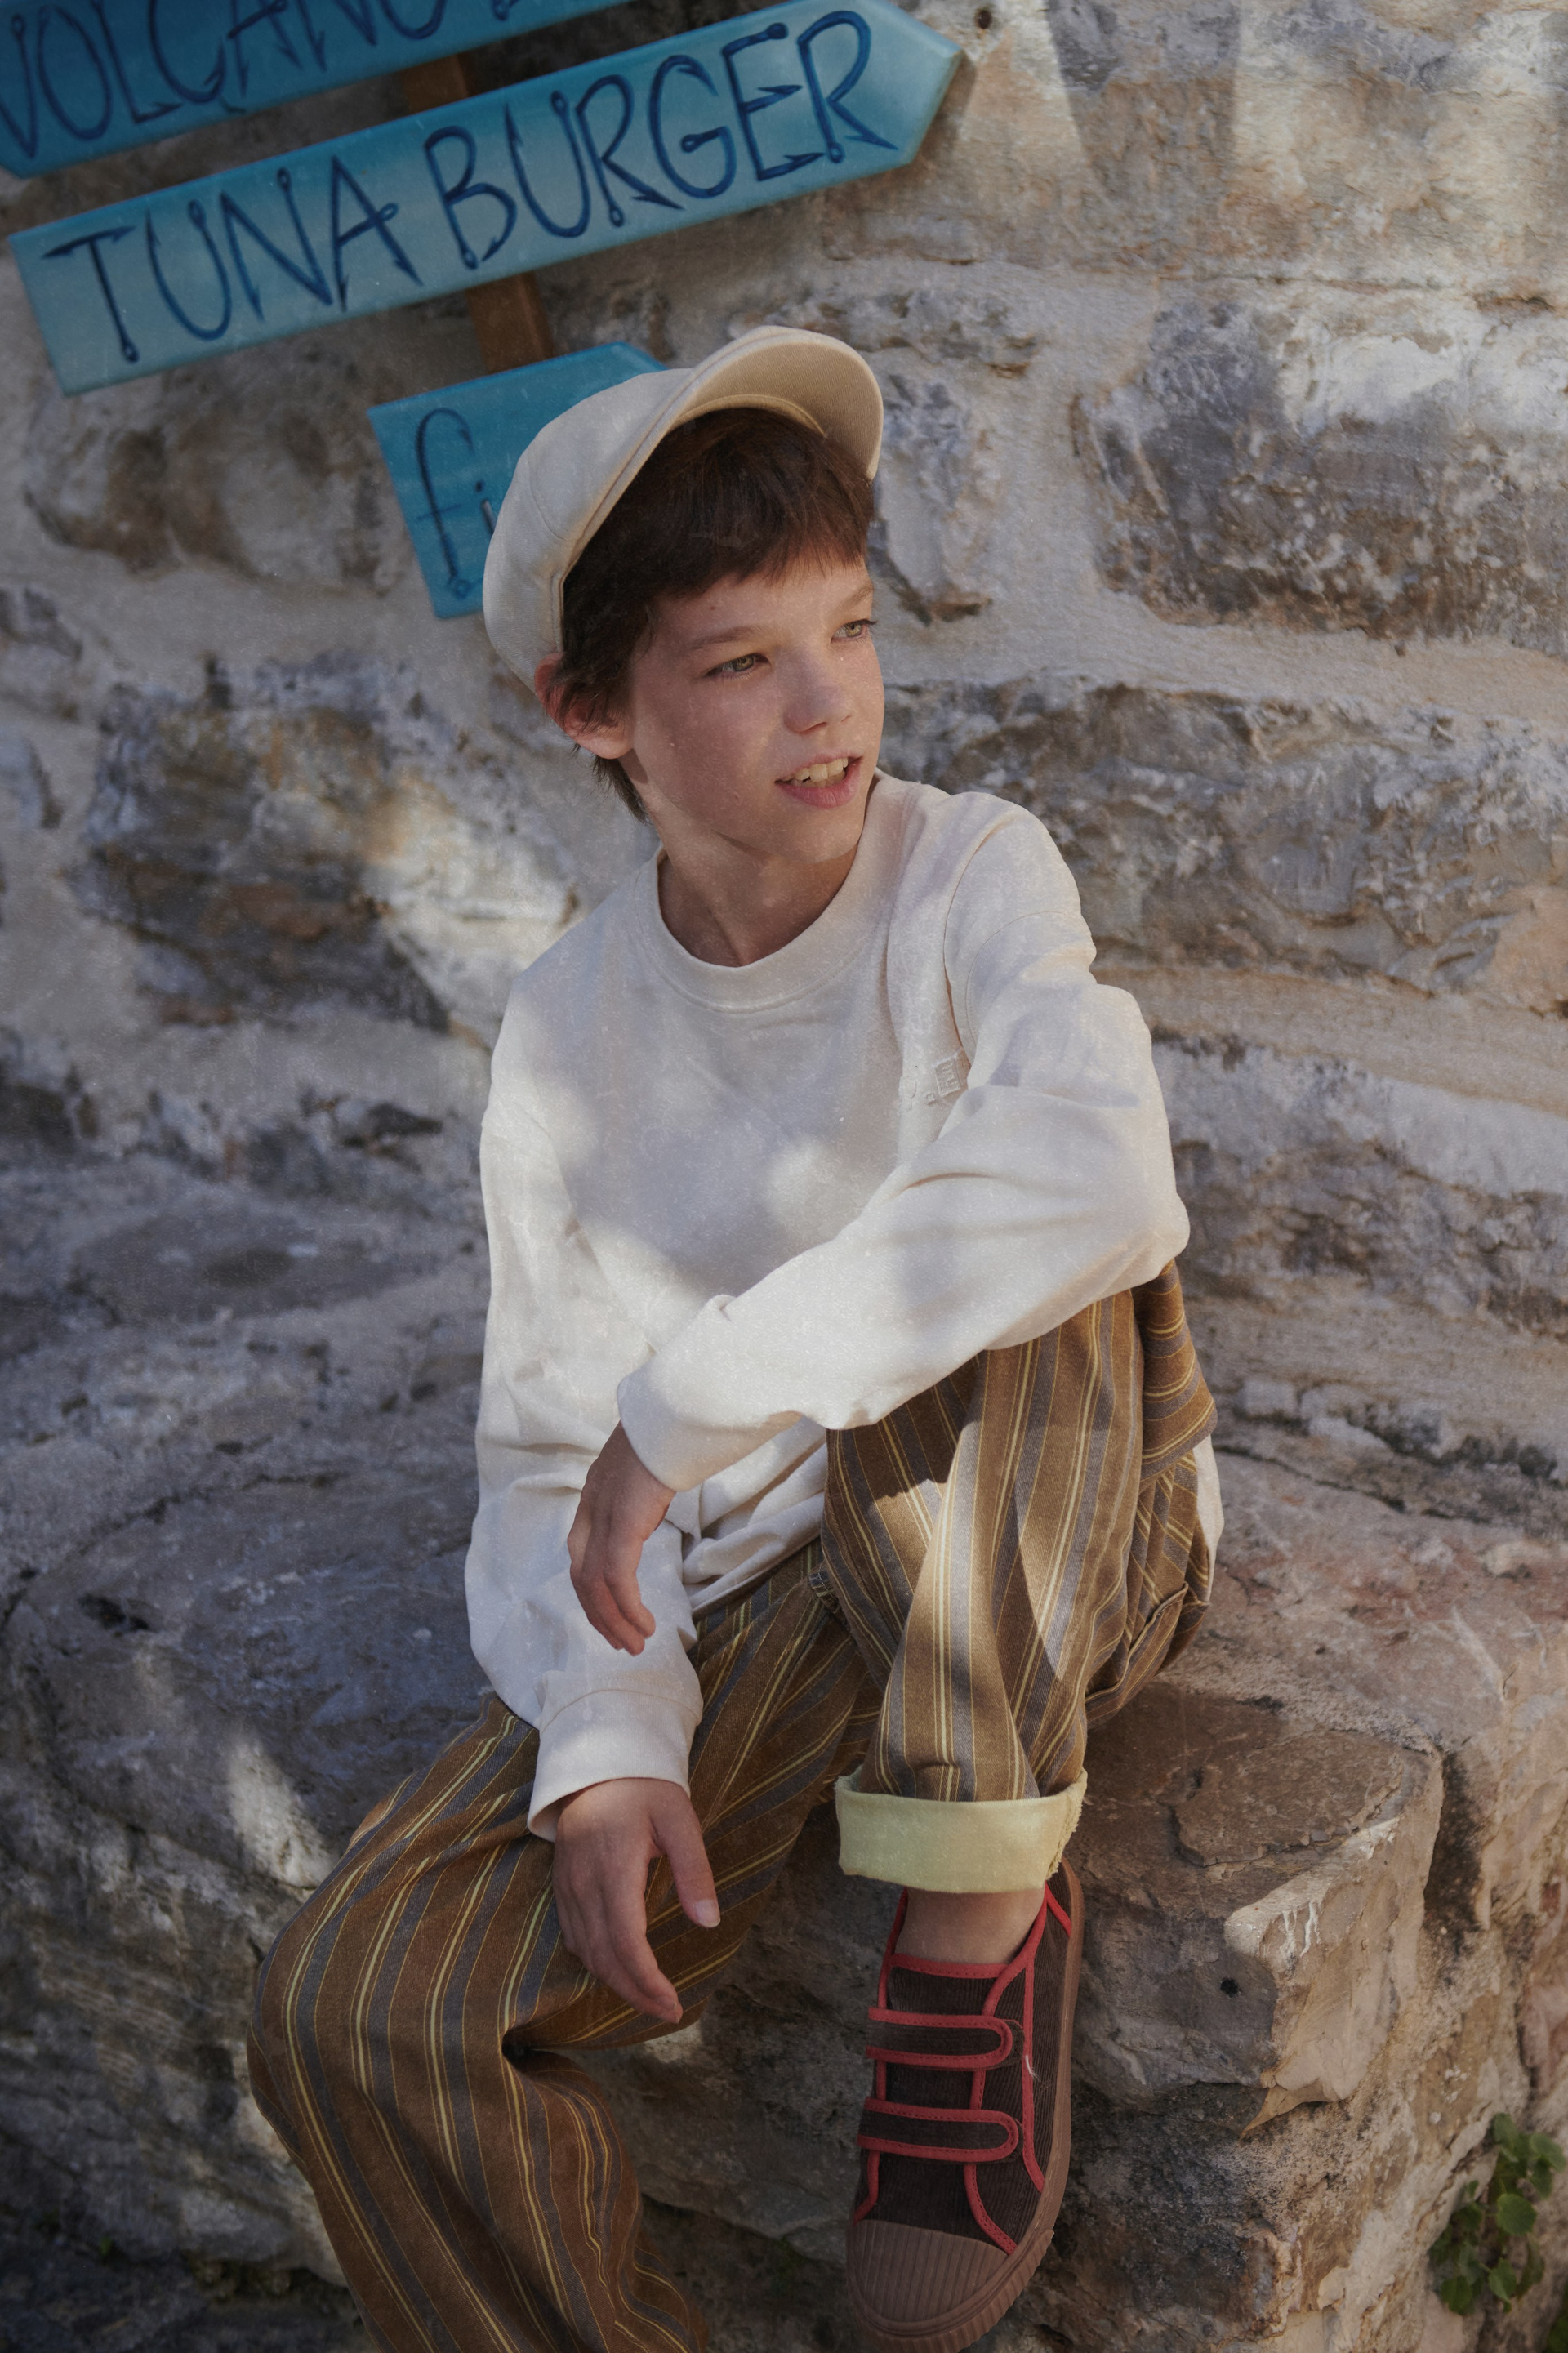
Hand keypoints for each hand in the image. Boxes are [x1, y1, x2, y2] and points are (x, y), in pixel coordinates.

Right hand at [553, 1778, 718, 2022]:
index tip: (673, 2005)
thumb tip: (708, 1922)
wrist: (597, 1760)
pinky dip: (595, 1961)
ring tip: (648, 1998)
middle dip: (635, 1993)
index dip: (647, 1982)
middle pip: (604, 1958)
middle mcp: (584, 1885)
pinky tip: (618, 1969)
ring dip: (615, 1982)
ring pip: (586, 1952)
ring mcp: (568, 1886)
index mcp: (614, 1869)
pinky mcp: (561, 1885)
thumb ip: (694, 1871)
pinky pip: (573, 1936)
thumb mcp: (679, 1820)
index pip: (627, 1944)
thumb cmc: (644, 1789)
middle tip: (666, 2012)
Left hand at [567, 1424, 674, 1653]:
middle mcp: (591, 1509)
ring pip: (594, 1585)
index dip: (592, 1592)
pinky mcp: (623, 1524)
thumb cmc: (669, 1436)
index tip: (612, 1615)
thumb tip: (651, 1504)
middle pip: (581, 1577)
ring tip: (636, 1643)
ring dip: (614, 1620)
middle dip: (600, 1616)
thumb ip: (638, 1492)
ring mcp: (604, 1517)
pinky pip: (617, 1578)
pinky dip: (627, 1607)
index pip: (579, 1555)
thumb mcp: (645, 1470)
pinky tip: (644, 1624)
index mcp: (594, 1497)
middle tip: (622, 1643)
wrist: (672, 1414)